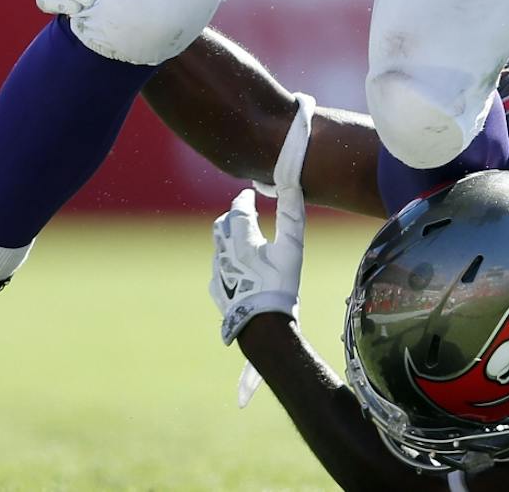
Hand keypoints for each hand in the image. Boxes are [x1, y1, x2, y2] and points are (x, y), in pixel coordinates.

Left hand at [209, 186, 304, 344]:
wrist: (263, 326)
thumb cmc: (280, 285)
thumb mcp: (292, 247)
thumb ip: (291, 213)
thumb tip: (291, 183)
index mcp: (242, 239)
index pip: (238, 209)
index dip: (244, 199)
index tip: (249, 194)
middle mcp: (224, 253)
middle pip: (221, 225)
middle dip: (232, 216)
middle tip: (245, 214)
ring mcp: (218, 273)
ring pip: (218, 247)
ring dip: (229, 238)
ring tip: (244, 240)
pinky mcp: (217, 291)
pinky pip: (216, 269)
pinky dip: (225, 262)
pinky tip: (237, 268)